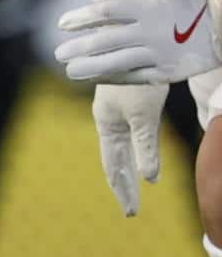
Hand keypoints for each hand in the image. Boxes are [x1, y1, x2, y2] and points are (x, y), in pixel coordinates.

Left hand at [54, 0, 221, 84]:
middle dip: (79, 48)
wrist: (219, 27)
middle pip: (107, 41)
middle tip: (58, 54)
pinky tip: (96, 78)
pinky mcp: (167, 72)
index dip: (81, 18)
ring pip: (119, 62)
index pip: (106, 12)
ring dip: (91, 68)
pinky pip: (134, 77)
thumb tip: (92, 4)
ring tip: (70, 71)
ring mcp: (160, 53)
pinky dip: (113, 78)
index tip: (62, 24)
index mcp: (148, 7)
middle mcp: (153, 31)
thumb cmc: (178, 5)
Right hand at [92, 82, 164, 215]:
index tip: (130, 212)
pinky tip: (142, 160)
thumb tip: (149, 178)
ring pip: (122, 151)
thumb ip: (146, 147)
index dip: (122, 190)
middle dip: (124, 187)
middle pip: (115, 162)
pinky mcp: (129, 105)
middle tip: (131, 211)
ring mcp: (117, 113)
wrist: (128, 44)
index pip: (113, 167)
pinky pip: (131, 138)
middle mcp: (109, 122)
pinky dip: (136, 154)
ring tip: (134, 191)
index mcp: (107, 126)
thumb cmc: (135, 80)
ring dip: (128, 172)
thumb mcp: (143, 116)